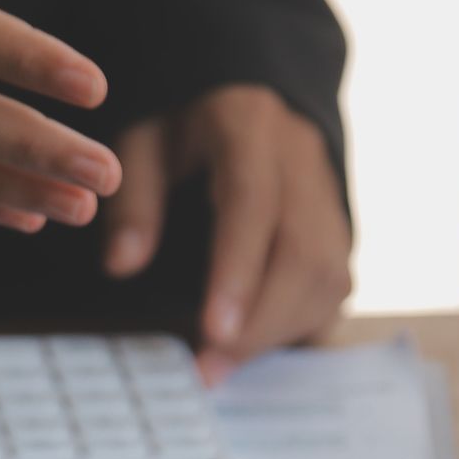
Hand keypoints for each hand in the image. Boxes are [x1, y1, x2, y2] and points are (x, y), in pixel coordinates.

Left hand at [101, 85, 351, 378]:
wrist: (244, 87)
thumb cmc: (181, 118)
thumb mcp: (141, 137)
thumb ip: (134, 198)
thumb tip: (122, 266)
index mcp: (249, 124)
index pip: (252, 203)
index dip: (238, 272)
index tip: (212, 333)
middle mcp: (302, 159)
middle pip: (304, 252)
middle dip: (262, 323)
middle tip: (209, 370)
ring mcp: (328, 193)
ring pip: (329, 274)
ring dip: (281, 331)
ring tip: (223, 366)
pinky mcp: (337, 224)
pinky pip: (336, 284)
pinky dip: (301, 324)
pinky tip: (256, 349)